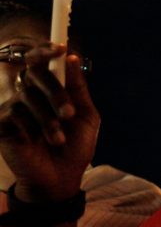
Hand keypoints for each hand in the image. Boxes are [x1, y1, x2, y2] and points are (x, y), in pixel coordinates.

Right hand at [0, 44, 99, 201]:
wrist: (62, 178)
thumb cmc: (75, 147)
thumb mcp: (86, 117)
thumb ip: (78, 88)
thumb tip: (72, 57)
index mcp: (50, 89)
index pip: (42, 61)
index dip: (46, 50)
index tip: (60, 49)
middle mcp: (29, 93)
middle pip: (35, 72)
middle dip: (56, 92)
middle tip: (69, 113)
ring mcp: (13, 107)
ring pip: (27, 96)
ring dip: (47, 119)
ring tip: (58, 140)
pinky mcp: (1, 123)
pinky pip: (13, 113)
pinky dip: (31, 128)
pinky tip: (36, 142)